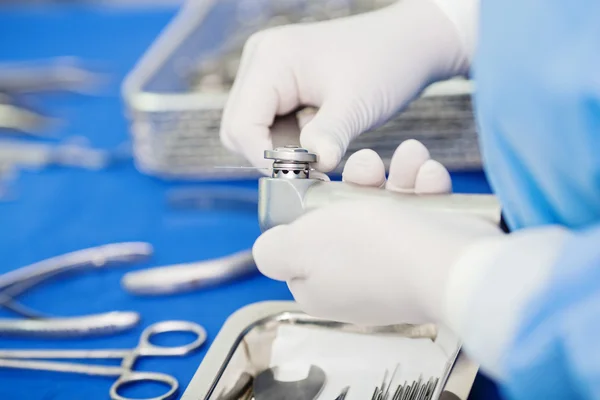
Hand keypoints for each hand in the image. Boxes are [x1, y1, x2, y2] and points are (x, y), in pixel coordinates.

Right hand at [220, 0, 473, 171]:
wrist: (407, 43)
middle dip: (270, 156)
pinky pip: (270, 125)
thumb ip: (331, 135)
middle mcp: (261, 60)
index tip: (297, 180)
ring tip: (324, 151)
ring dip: (283, 151)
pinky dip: (290, 142)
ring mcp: (268, 71)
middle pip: (238, 128)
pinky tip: (322, 139)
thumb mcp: (358, 103)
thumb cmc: (387, 62)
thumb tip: (315, 167)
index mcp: (272, 59)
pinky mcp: (280, 84)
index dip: (263, 159)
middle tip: (312, 171)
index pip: (242, 124)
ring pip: (253, 131)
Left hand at [252, 140, 502, 325]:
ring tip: (410, 157)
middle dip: (357, 180)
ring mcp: (397, 265)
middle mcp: (357, 277)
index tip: (318, 185)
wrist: (450, 265)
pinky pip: (422, 212)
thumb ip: (274, 249)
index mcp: (320, 283)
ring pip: (387, 206)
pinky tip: (429, 174)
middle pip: (345, 216)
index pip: (303, 244)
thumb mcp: (301, 247)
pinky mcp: (431, 251)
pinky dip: (426, 187)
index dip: (307, 211)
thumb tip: (266, 249)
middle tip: (367, 165)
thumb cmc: (371, 252)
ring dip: (398, 174)